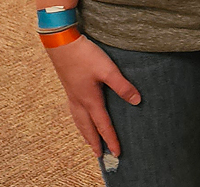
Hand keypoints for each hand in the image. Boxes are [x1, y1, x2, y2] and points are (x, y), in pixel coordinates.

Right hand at [47, 36, 140, 157]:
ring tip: (89, 141)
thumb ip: (122, 86)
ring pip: (79, 121)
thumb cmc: (85, 56)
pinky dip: (79, 121)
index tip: (117, 153)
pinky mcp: (69, 87)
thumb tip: (136, 101)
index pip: (103, 125)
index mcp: (90, 100)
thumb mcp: (108, 70)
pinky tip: (79, 115)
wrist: (62, 44)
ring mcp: (72, 95)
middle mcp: (80, 101)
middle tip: (100, 155)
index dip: (111, 139)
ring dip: (85, 133)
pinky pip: (74, 112)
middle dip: (95, 142)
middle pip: (88, 128)